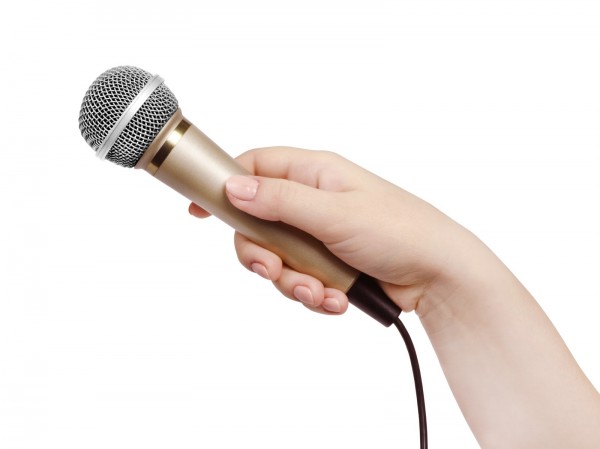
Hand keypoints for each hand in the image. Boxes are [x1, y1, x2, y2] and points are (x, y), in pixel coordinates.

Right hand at [189, 146, 471, 315]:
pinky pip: (300, 280)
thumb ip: (281, 200)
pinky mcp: (329, 265)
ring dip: (292, 281)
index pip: (256, 167)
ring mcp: (319, 235)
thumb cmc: (401, 231)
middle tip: (272, 270)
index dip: (225, 184)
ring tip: (321, 292)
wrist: (439, 276)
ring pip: (277, 258)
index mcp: (315, 174)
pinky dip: (313, 294)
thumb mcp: (335, 212)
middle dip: (261, 254)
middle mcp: (313, 202)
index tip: (199, 208)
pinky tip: (335, 299)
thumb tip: (235, 187)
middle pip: (257, 223)